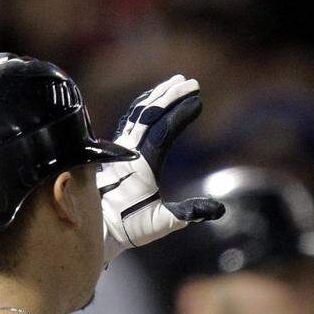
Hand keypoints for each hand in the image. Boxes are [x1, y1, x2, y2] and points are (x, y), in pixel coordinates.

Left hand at [99, 75, 223, 261]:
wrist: (94, 231)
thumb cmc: (128, 227)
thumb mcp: (162, 223)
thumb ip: (189, 213)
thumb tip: (219, 209)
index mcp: (143, 162)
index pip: (164, 128)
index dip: (181, 112)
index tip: (199, 100)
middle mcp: (128, 150)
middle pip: (150, 113)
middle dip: (171, 95)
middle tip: (191, 82)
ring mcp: (120, 149)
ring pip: (138, 113)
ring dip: (157, 96)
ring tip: (173, 83)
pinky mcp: (115, 152)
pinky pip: (130, 121)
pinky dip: (143, 106)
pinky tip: (150, 102)